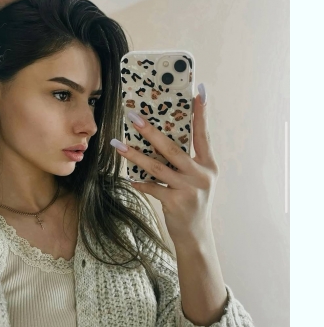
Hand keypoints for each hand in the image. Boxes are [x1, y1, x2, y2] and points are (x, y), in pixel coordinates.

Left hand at [111, 83, 218, 246]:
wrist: (196, 234)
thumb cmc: (194, 202)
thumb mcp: (197, 180)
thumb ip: (186, 162)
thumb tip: (160, 141)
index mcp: (208, 165)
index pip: (204, 135)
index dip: (202, 113)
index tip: (200, 92)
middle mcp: (201, 174)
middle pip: (172, 148)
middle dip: (150, 131)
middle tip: (133, 116)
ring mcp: (189, 188)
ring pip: (156, 166)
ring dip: (134, 154)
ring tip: (117, 143)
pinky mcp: (175, 202)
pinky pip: (152, 187)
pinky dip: (139, 182)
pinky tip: (128, 178)